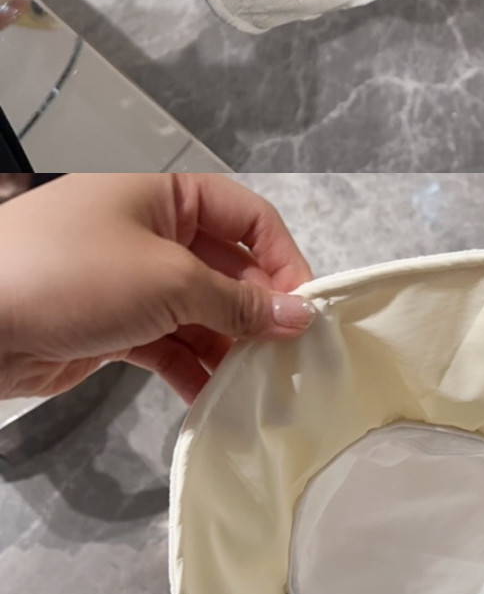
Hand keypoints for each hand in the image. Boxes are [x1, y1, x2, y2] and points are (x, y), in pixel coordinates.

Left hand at [0, 170, 314, 409]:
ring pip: (200, 313)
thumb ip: (237, 301)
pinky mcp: (113, 326)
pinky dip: (193, 370)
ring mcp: (131, 281)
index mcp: (164, 195)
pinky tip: (214, 398)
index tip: (305, 309)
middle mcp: (150, 232)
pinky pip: (169, 345)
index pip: (246, 217)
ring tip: (258, 386)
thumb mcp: (168, 280)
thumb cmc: (67, 274)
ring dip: (229, 349)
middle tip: (289, 357)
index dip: (281, 260)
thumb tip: (296, 315)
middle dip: (258, 312)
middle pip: (227, 269)